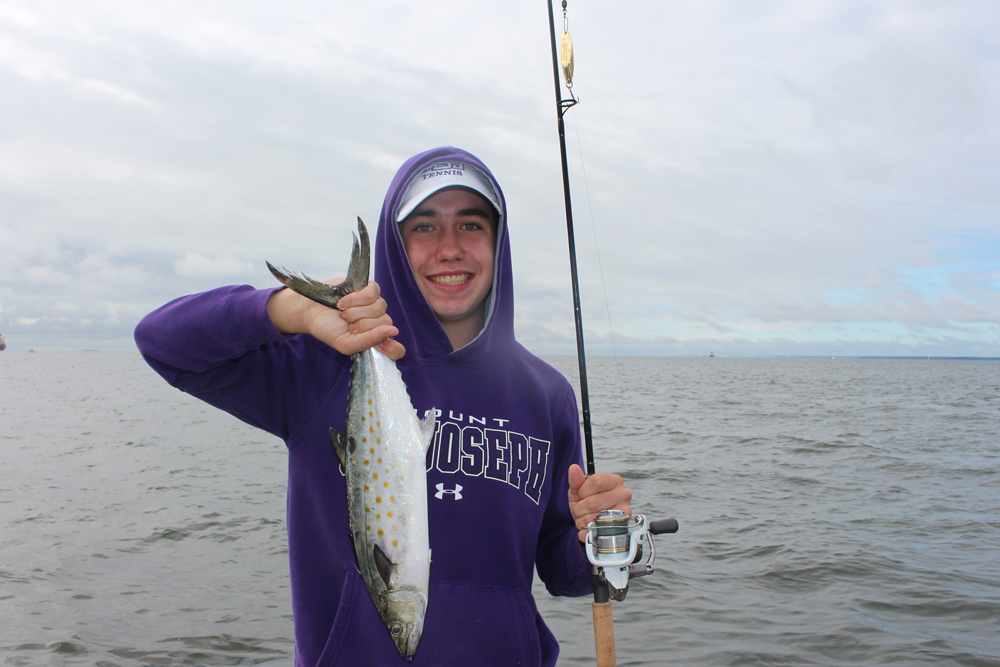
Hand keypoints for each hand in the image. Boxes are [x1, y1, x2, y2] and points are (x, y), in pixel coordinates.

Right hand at [267, 279, 404, 359]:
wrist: (311, 311)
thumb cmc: (328, 329)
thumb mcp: (346, 344)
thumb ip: (370, 340)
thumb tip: (393, 331)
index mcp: (375, 340)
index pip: (397, 350)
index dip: (393, 349)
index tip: (380, 347)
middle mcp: (379, 322)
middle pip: (386, 323)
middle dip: (362, 325)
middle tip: (348, 325)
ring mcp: (375, 304)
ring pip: (379, 307)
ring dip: (356, 311)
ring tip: (344, 313)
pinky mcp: (369, 288)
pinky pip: (372, 292)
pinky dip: (355, 298)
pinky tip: (343, 302)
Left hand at [567, 464, 631, 542]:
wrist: (592, 520)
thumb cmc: (587, 501)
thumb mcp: (578, 489)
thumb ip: (576, 480)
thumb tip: (573, 468)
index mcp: (615, 480)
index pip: (596, 482)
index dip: (583, 490)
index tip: (580, 495)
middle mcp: (623, 494)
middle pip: (593, 502)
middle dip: (580, 508)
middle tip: (580, 509)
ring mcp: (624, 511)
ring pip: (595, 518)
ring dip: (583, 520)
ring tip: (584, 518)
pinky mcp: (621, 527)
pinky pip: (597, 531)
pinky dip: (587, 531)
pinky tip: (588, 527)